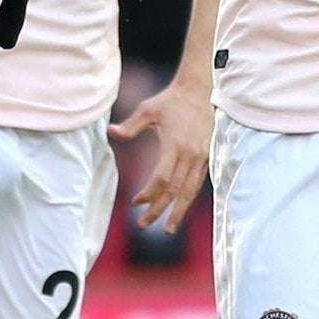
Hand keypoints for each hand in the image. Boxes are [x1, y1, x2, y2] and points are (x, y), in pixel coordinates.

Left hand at [110, 80, 213, 231]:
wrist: (200, 90)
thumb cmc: (171, 100)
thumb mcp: (148, 109)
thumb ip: (131, 125)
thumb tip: (111, 132)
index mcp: (175, 146)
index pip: (161, 180)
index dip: (148, 194)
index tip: (135, 202)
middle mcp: (190, 155)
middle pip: (175, 191)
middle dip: (159, 211)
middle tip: (144, 226)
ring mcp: (202, 157)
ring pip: (189, 191)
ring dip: (178, 211)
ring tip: (168, 228)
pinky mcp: (208, 157)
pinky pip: (197, 183)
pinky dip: (187, 198)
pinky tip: (180, 208)